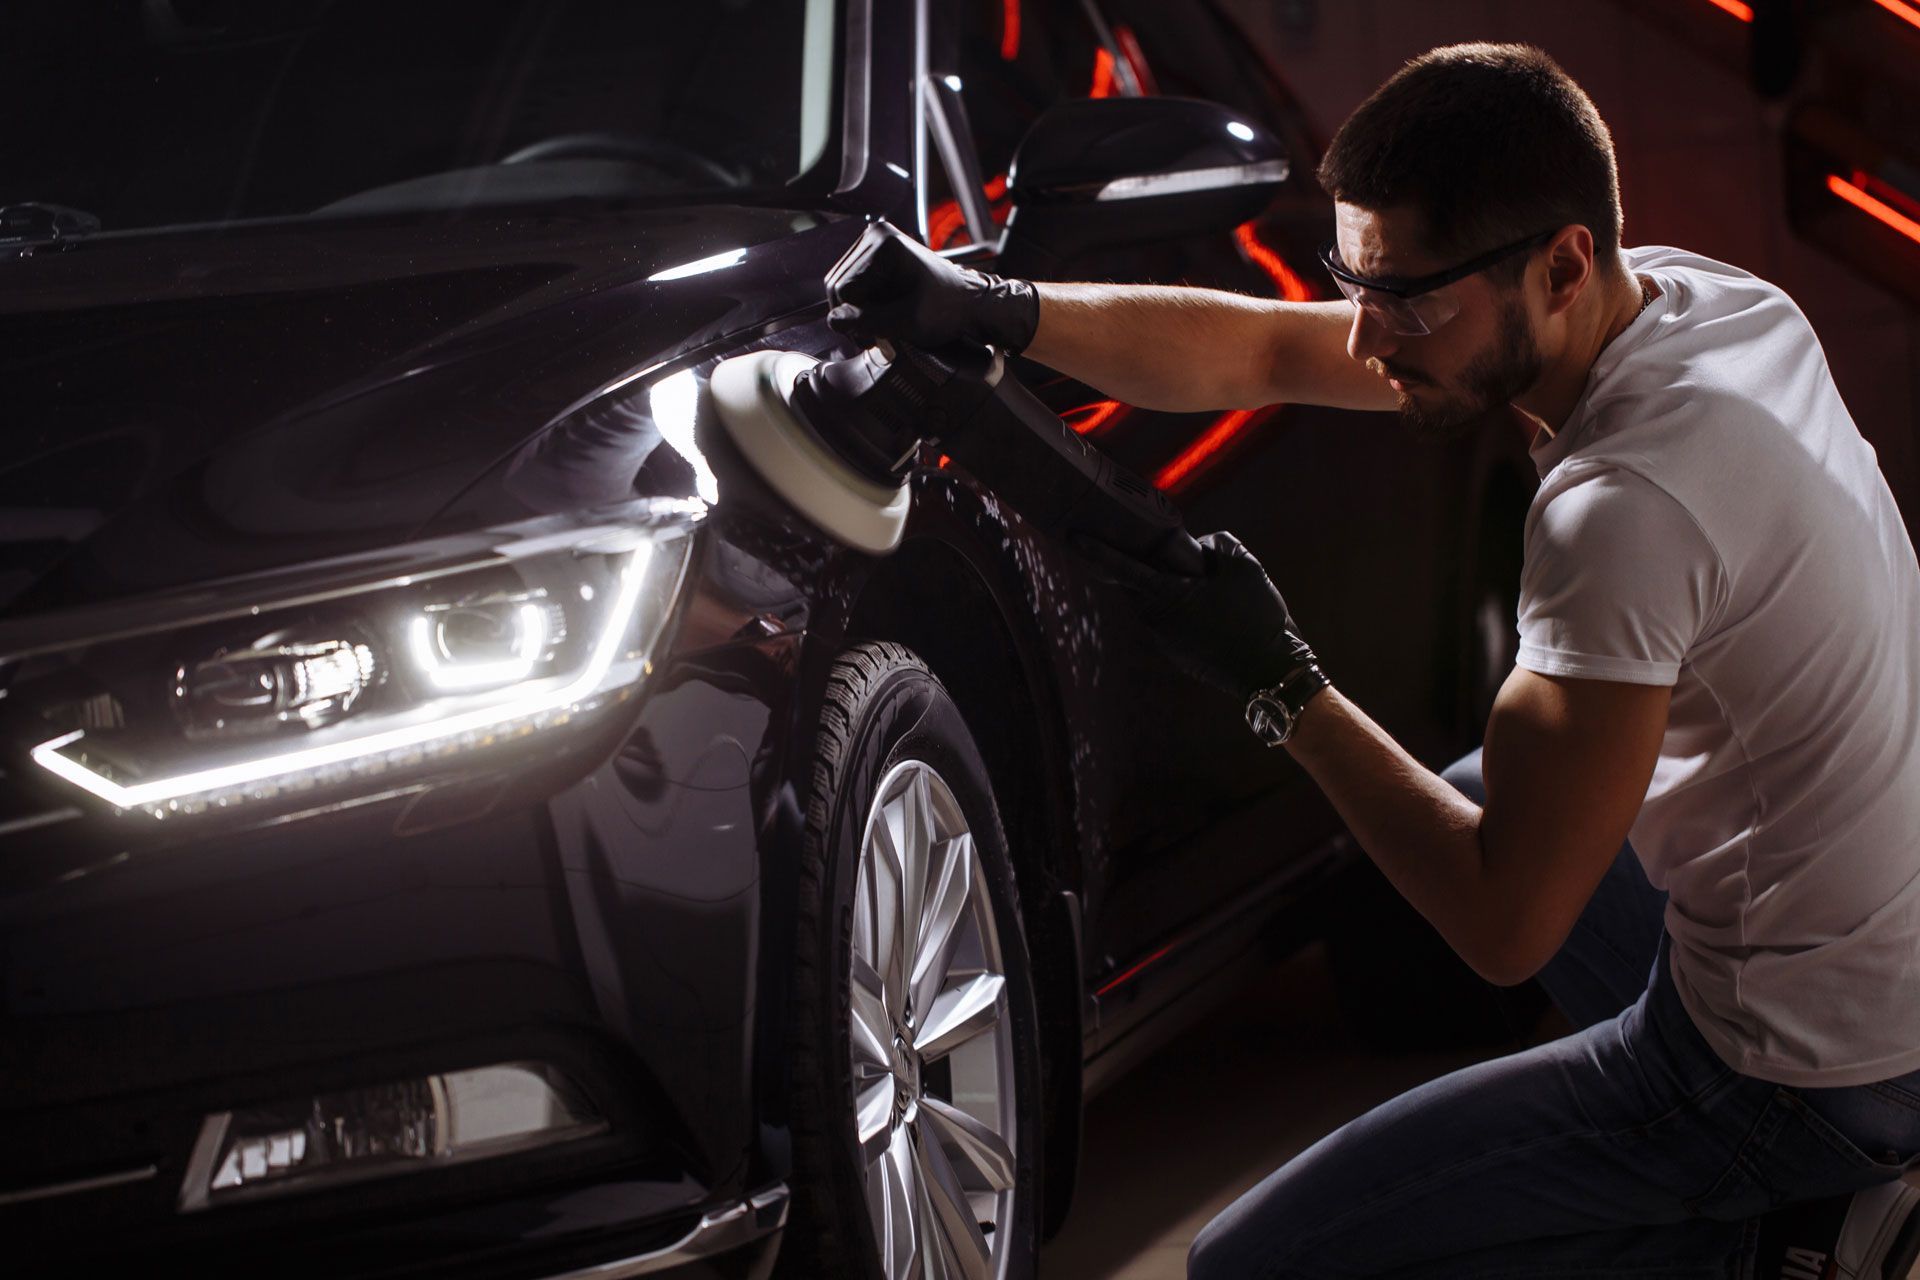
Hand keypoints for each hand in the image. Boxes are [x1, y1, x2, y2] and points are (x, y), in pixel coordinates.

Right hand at [827, 221, 1038, 354]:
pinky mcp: (875, 252)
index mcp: (884, 244)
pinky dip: (863, 303)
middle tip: (874, 337)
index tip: (874, 338)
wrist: (970, 302)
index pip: (844, 290)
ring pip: (842, 286)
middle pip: (839, 285)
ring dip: (856, 311)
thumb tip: (833, 321)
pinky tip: (881, 313)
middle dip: (853, 314)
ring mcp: (875, 241)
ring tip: (880, 327)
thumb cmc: (947, 310)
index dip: (855, 319)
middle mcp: (876, 234)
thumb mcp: (908, 321)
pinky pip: (852, 283)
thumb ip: (869, 321)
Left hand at [1073, 530, 1320, 700]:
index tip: (1073, 537)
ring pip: (1153, 602)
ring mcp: (1163, 640)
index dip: (1097, 551)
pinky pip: (1168, 621)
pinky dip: (1179, 609)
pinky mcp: (1175, 653)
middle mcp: (1156, 619)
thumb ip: (1214, 544)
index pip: (1122, 566)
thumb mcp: (1245, 566)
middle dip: (1142, 564)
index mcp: (1167, 595)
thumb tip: (1196, 548)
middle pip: (1135, 583)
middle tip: (1159, 549)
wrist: (1271, 672)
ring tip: (1205, 586)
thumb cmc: (1258, 616)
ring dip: (1166, 588)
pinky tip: (1211, 612)